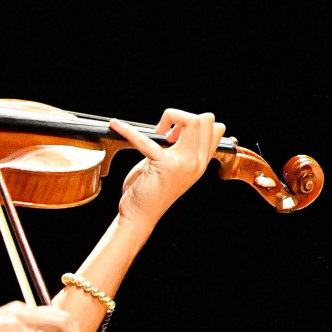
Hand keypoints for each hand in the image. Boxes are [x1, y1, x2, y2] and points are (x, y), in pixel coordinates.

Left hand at [113, 108, 221, 228]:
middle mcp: (197, 162)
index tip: (174, 133)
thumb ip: (180, 149)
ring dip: (171, 116)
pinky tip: (116, 125)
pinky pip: (146, 139)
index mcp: (200, 162)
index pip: (216, 129)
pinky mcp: (164, 165)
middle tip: (164, 131)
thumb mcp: (173, 167)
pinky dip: (128, 130)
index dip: (194, 123)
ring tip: (157, 131)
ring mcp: (183, 163)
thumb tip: (176, 127)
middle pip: (205, 120)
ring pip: (193, 121)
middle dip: (182, 116)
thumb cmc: (151, 190)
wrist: (139, 215)